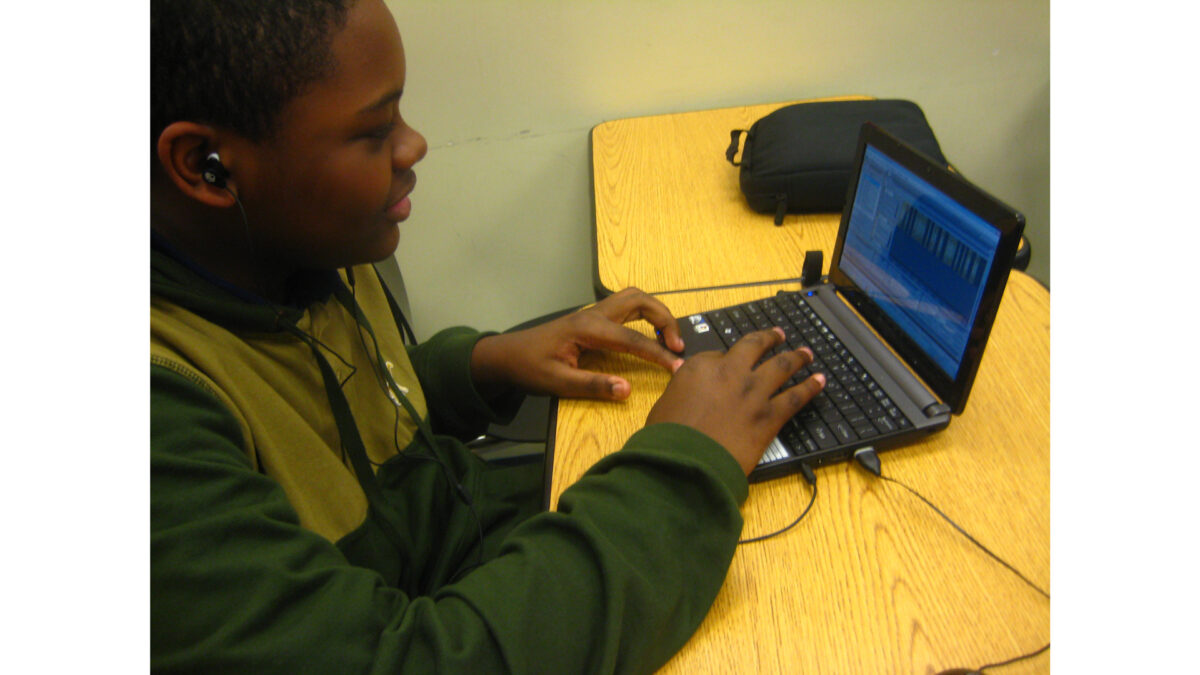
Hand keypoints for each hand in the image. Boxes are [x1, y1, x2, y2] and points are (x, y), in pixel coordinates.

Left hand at [470, 288, 686, 400]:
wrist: (507, 355)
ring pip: (634, 298)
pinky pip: (627, 307)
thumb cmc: (529, 368)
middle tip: (677, 347)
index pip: (633, 339)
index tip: (678, 367)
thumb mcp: (558, 383)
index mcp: (588, 328)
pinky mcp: (593, 319)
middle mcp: (594, 314)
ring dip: (657, 313)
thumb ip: (593, 386)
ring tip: (669, 340)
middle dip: (665, 319)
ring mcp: (593, 313)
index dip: (658, 354)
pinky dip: (645, 315)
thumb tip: (626, 391)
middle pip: (640, 300)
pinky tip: (650, 335)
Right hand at [646, 327, 825, 475]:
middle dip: (770, 339)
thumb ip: (683, 390)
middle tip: (779, 335)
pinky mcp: (769, 416)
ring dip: (796, 357)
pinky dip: (810, 387)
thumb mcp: (665, 403)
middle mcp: (730, 372)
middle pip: (755, 347)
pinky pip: (796, 397)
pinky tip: (819, 380)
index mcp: (701, 367)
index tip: (734, 360)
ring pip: (782, 366)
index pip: (720, 354)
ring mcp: (753, 392)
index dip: (729, 358)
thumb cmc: (668, 438)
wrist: (686, 463)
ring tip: (805, 353)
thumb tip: (691, 391)